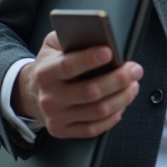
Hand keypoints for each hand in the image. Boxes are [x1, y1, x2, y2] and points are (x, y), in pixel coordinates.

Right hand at [13, 30, 143, 138]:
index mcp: (45, 73)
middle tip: (134, 70)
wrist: (31, 93)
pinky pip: (95, 128)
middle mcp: (49, 97)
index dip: (90, 59)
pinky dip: (114, 116)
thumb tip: (96, 35)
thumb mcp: (52, 45)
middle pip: (91, 91)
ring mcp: (56, 117)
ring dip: (122, 98)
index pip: (69, 66)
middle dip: (119, 79)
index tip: (110, 52)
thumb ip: (70, 37)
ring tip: (133, 85)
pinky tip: (121, 104)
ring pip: (98, 111)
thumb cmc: (50, 65)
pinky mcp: (63, 130)